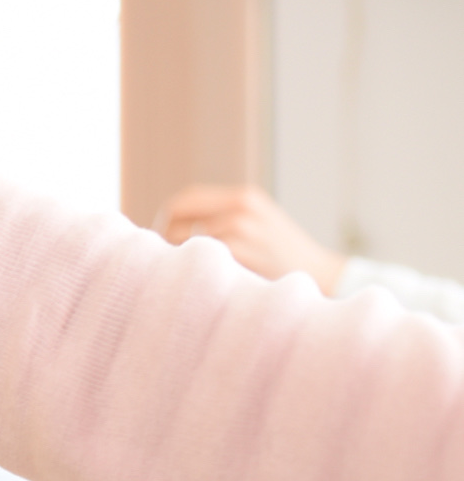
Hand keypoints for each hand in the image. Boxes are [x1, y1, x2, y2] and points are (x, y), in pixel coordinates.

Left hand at [155, 185, 346, 293]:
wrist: (321, 275)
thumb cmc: (281, 257)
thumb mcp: (257, 225)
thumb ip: (222, 220)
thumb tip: (168, 230)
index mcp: (244, 197)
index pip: (184, 199)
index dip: (165, 219)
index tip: (159, 242)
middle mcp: (240, 207)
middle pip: (174, 216)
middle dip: (162, 238)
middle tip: (162, 262)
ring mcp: (240, 228)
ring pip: (181, 241)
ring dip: (176, 259)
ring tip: (186, 275)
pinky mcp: (239, 251)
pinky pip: (198, 259)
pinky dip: (192, 270)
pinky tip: (202, 283)